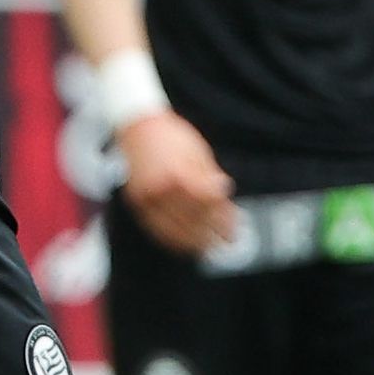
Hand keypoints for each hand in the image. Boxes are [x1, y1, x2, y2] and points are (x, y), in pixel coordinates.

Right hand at [118, 108, 239, 258]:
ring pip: (174, 229)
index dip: (224, 218)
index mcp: (180, 174)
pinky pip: (156, 228)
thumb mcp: (199, 153)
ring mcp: (146, 198)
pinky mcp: (137, 202)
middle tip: (228, 242)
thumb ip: (211, 179)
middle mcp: (161, 189)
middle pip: (193, 220)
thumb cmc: (173, 137)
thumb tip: (225, 198)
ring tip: (210, 248)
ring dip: (195, 242)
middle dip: (213, 233)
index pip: (208, 206)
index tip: (235, 228)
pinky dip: (172, 239)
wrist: (137, 126)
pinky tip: (185, 244)